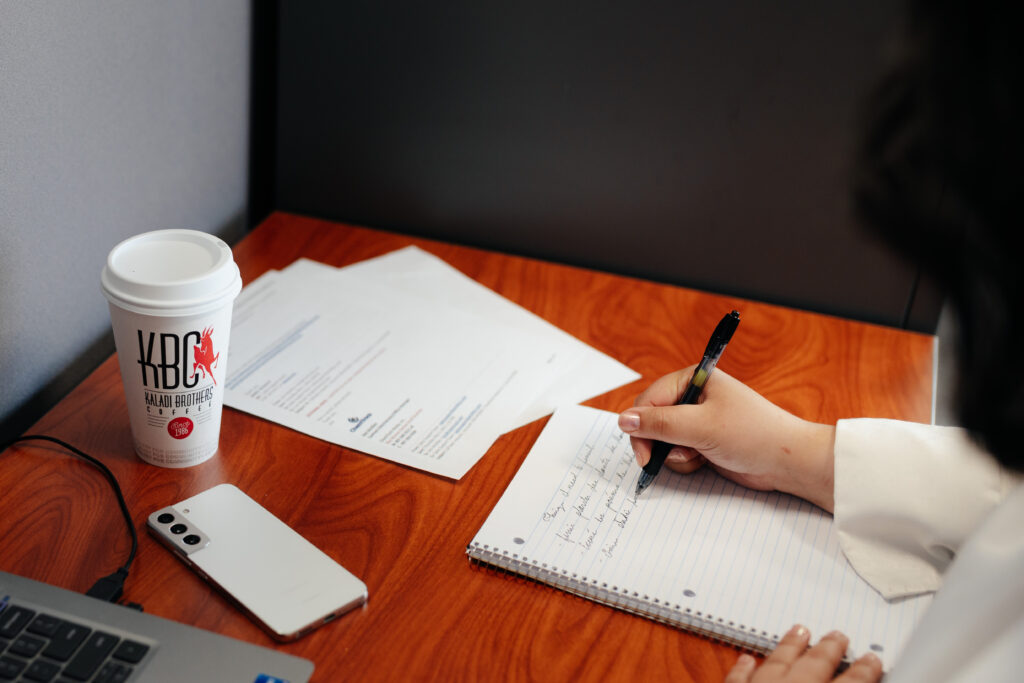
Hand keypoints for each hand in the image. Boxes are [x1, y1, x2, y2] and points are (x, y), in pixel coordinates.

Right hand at [618, 367, 835, 511]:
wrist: (787, 462)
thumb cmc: (752, 434)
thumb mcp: (701, 427)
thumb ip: (660, 424)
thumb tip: (623, 420)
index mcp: (694, 379)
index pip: (650, 399)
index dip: (641, 425)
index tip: (643, 452)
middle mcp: (694, 397)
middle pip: (652, 420)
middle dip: (657, 443)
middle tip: (656, 462)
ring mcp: (699, 420)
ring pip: (663, 440)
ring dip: (674, 455)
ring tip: (696, 457)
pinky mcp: (704, 442)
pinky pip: (678, 453)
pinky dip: (685, 462)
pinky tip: (704, 462)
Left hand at [725, 626, 881, 682]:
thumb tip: (860, 680)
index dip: (863, 672)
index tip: (872, 659)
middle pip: (814, 666)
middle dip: (828, 649)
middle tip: (838, 634)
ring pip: (776, 664)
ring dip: (789, 647)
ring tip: (799, 630)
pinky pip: (737, 680)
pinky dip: (743, 669)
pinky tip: (747, 658)